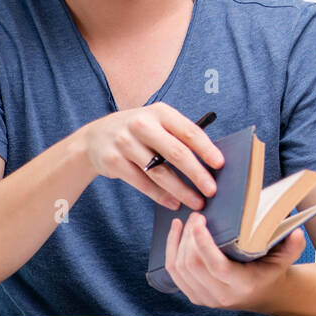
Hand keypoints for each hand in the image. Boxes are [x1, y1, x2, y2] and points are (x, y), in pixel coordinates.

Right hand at [79, 102, 224, 210]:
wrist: (95, 138)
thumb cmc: (137, 132)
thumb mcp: (156, 123)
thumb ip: (178, 136)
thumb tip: (210, 161)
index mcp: (159, 112)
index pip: (189, 131)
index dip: (206, 149)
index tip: (220, 164)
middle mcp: (142, 124)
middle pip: (176, 152)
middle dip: (197, 174)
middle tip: (211, 190)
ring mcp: (125, 142)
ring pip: (159, 172)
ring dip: (181, 190)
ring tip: (196, 202)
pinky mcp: (113, 161)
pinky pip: (142, 183)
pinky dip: (160, 196)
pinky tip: (174, 203)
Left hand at [165, 212, 304, 311]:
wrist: (265, 294)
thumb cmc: (272, 271)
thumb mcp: (285, 259)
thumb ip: (292, 246)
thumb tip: (296, 232)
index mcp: (241, 285)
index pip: (215, 266)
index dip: (203, 243)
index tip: (199, 221)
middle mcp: (220, 295)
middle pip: (193, 265)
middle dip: (189, 237)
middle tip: (195, 216)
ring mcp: (205, 298)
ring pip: (180, 269)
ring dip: (178, 243)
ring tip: (184, 222)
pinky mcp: (195, 296)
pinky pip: (175, 275)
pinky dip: (171, 252)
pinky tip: (175, 234)